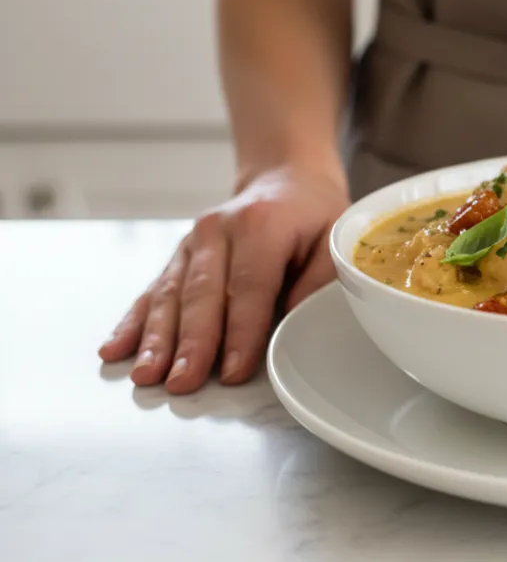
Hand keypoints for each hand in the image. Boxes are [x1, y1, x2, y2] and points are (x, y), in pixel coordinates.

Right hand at [98, 165, 350, 393]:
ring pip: (170, 295)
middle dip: (190, 343)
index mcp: (262, 225)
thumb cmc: (313, 214)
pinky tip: (115, 349)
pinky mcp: (179, 256)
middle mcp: (219, 231)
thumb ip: (320, 280)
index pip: (249, 286)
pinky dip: (133, 322)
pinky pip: (152, 290)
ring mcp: (193, 242)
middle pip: (202, 294)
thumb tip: (295, 323)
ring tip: (146, 375)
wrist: (286, 178)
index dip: (240, 332)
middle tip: (182, 383)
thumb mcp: (335, 238)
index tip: (233, 371)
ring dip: (155, 339)